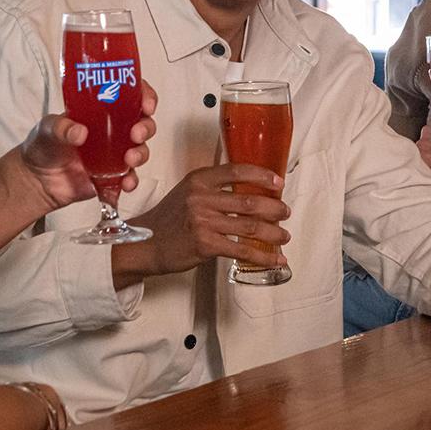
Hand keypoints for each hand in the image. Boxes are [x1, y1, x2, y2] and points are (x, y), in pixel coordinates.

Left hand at [19, 80, 156, 208]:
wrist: (36, 180)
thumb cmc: (43, 145)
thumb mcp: (47, 128)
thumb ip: (61, 127)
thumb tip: (79, 132)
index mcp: (101, 110)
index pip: (130, 95)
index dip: (145, 95)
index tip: (146, 103)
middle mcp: (113, 129)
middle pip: (143, 122)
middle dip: (146, 126)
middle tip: (136, 133)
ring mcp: (115, 153)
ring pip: (141, 149)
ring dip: (141, 153)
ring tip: (130, 159)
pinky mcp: (113, 176)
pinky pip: (130, 177)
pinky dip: (132, 180)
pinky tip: (126, 183)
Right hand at [112, 164, 289, 284]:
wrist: (145, 243)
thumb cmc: (168, 219)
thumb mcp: (186, 192)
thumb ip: (212, 188)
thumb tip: (248, 191)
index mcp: (198, 179)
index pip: (236, 171)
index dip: (261, 175)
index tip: (278, 181)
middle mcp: (201, 197)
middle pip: (248, 201)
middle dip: (274, 208)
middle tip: (285, 212)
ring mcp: (203, 221)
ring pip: (250, 226)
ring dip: (273, 233)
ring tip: (284, 235)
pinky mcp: (205, 244)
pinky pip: (242, 249)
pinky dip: (263, 256)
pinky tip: (275, 259)